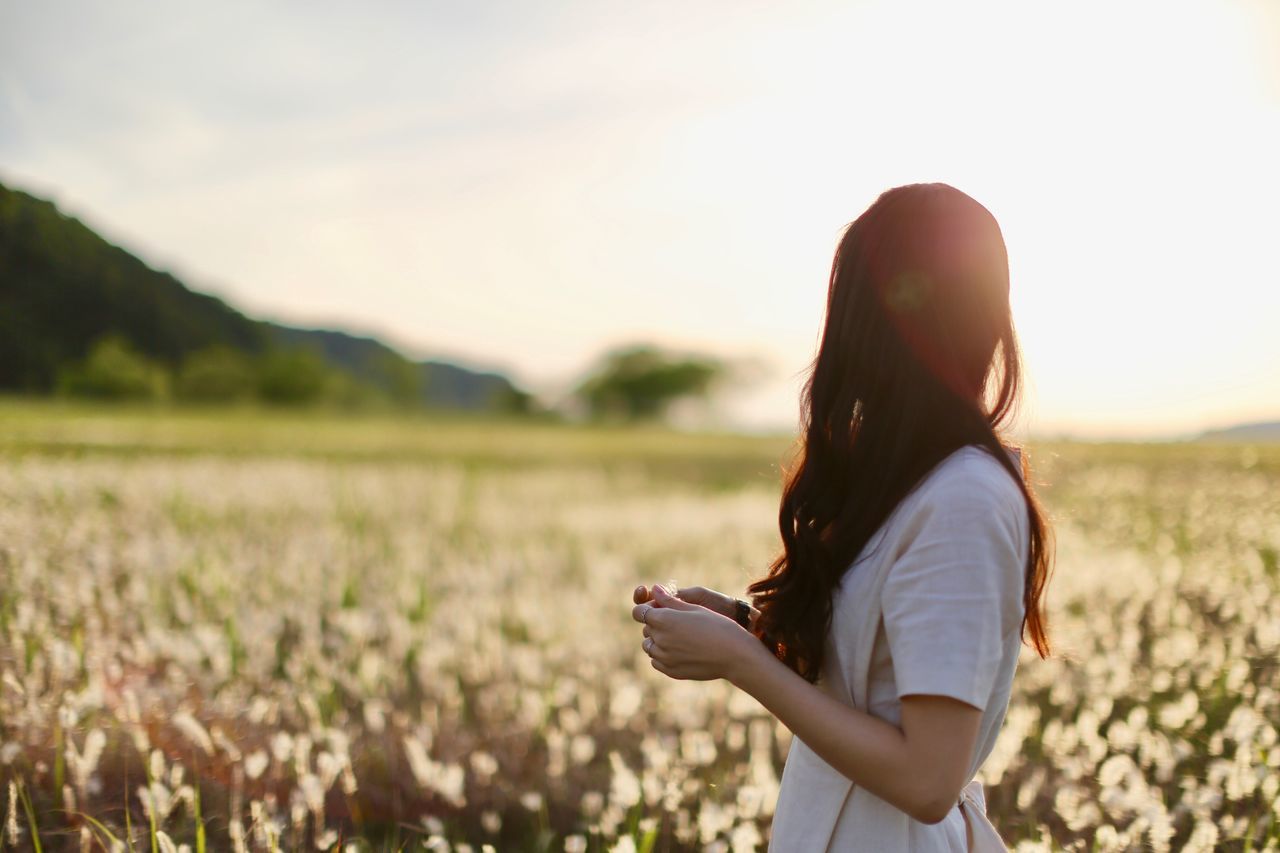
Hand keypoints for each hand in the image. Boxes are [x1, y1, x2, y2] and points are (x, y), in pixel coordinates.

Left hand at [630, 585, 761, 680]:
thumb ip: (669, 600)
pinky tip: (680, 651)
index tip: (657, 609)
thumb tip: (653, 589)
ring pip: (649, 646)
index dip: (646, 609)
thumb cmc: (717, 626)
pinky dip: (663, 656)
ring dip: (658, 641)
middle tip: (677, 623)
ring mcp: (664, 657)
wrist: (735, 655)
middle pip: (646, 629)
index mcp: (663, 620)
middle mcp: (660, 639)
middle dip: (655, 624)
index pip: (638, 612)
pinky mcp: (671, 671)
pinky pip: (657, 662)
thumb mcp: (694, 608)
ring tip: (679, 638)